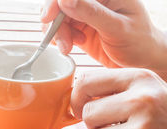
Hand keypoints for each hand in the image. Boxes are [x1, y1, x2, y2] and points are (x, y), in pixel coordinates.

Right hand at [41, 0, 166, 75]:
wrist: (142, 60)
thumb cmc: (138, 43)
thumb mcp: (117, 27)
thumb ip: (91, 13)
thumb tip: (64, 0)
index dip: (55, 3)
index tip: (48, 18)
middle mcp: (95, 0)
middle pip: (60, 4)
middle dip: (55, 23)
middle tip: (63, 44)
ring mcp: (86, 12)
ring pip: (57, 17)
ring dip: (57, 34)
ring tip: (68, 48)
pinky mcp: (80, 26)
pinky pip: (60, 28)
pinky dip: (60, 39)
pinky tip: (72, 45)